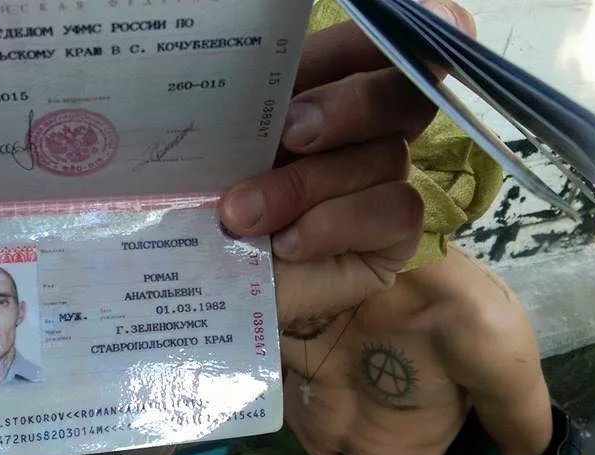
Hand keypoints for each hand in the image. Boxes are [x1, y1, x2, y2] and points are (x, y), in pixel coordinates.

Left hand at [219, 0, 476, 336]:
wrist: (189, 286)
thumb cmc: (194, 201)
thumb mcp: (208, 140)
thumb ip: (243, 97)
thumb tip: (264, 52)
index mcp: (319, 86)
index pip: (381, 44)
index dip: (404, 30)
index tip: (398, 28)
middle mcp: (362, 129)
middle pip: (401, 90)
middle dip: (348, 106)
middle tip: (291, 133)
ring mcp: (382, 182)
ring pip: (386, 157)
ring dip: (307, 186)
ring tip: (242, 215)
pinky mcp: (392, 236)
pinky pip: (396, 210)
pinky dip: (337, 223)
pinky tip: (288, 243)